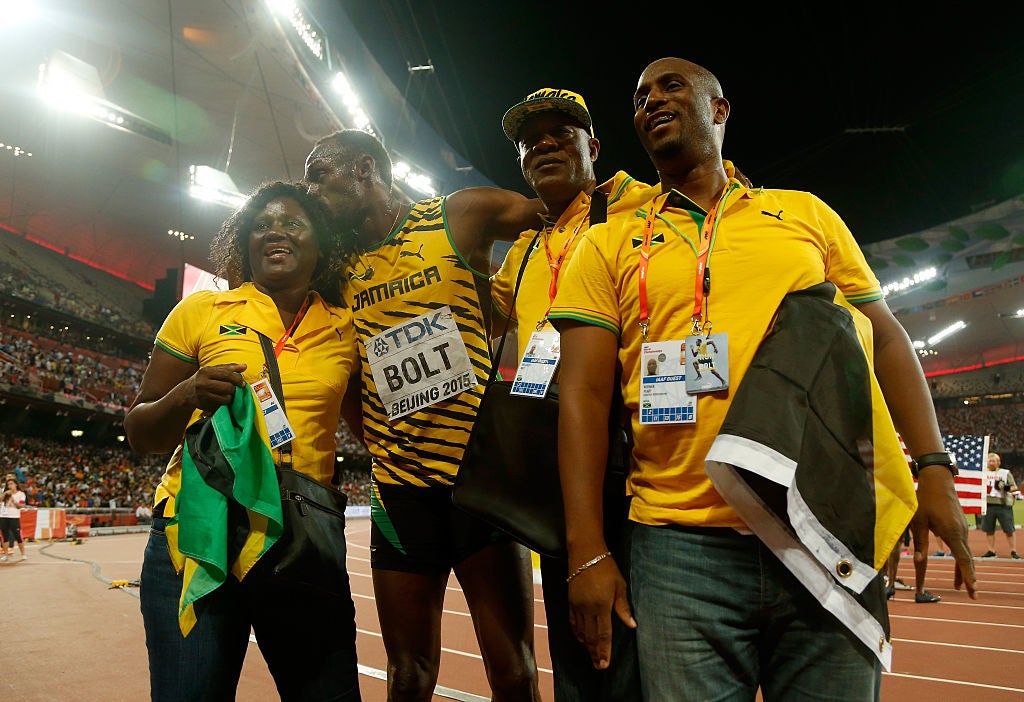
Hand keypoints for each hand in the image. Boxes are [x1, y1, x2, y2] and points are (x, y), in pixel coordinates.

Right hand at [185, 363, 246, 412]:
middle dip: (234, 389)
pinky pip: (221, 405)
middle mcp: (203, 383)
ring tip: (227, 394)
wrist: (186, 392)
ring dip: (230, 397)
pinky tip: (221, 398)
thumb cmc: (203, 378)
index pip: (227, 374)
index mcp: (206, 371)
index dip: (237, 379)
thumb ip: (229, 368)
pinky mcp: (204, 405)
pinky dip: (224, 402)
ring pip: (226, 398)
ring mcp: (203, 395)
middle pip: (228, 387)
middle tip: (234, 389)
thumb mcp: (213, 370)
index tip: (242, 383)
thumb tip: (244, 366)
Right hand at [567, 555, 635, 668]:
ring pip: (581, 631)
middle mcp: (587, 608)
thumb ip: (624, 607)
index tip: (604, 664)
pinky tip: (581, 639)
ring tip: (592, 656)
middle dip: (595, 653)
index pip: (603, 634)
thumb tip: (632, 625)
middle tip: (599, 666)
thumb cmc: (606, 566)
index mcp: (602, 605)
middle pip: (591, 636)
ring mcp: (577, 605)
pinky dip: (577, 632)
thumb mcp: (620, 585)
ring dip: (587, 645)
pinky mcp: (570, 601)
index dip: (604, 650)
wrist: (585, 552)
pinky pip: (573, 621)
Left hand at [911, 465, 976, 596]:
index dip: (967, 575)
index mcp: (952, 533)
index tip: (973, 589)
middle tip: (973, 595)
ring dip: (964, 569)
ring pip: (965, 553)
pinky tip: (957, 565)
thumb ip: (919, 541)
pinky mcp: (960, 525)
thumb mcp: (918, 520)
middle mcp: (961, 532)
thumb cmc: (925, 499)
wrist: (938, 480)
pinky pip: (962, 546)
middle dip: (970, 578)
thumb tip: (918, 561)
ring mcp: (963, 529)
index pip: (963, 559)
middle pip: (968, 559)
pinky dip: (961, 558)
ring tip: (961, 586)